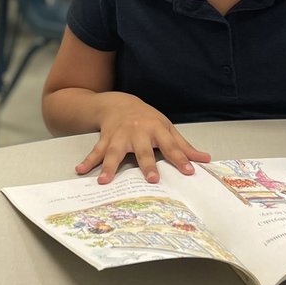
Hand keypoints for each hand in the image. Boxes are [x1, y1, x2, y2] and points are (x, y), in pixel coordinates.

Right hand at [75, 95, 210, 184]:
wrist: (120, 103)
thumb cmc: (147, 119)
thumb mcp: (167, 128)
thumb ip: (183, 146)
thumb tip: (204, 160)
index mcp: (156, 129)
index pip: (171, 146)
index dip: (181, 159)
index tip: (189, 171)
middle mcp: (138, 132)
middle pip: (143, 150)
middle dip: (147, 163)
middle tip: (151, 179)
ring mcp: (119, 136)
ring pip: (114, 152)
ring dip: (109, 166)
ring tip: (104, 181)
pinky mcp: (105, 139)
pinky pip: (96, 151)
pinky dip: (88, 161)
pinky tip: (80, 170)